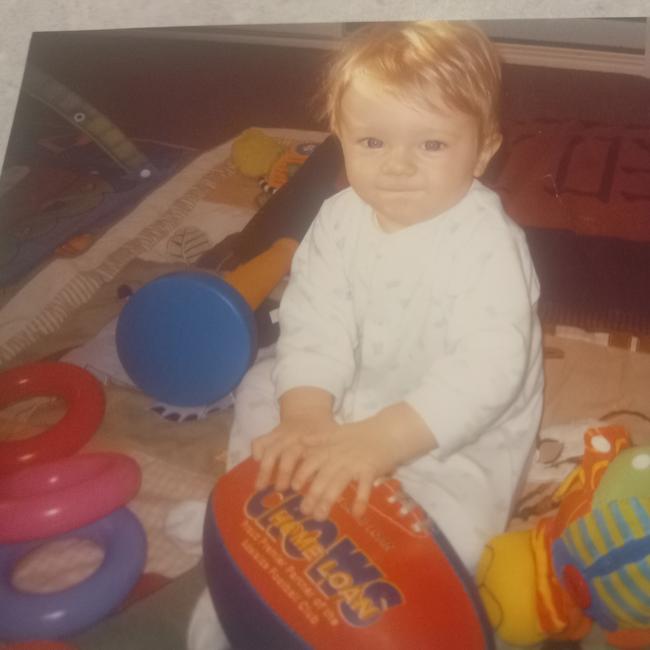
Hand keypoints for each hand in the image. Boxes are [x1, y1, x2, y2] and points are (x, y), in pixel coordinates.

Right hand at [252, 412, 337, 491]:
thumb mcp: (330, 444)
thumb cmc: (323, 434)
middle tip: (280, 489)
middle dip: (283, 472)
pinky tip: (256, 463)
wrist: (309, 413)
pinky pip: (261, 440)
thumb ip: (326, 464)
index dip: (302, 474)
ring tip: (260, 487)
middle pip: (289, 454)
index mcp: (314, 443)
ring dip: (266, 469)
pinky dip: (257, 450)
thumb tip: (321, 488)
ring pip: (272, 450)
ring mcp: (283, 436)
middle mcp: (297, 439)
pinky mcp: (272, 434)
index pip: (309, 458)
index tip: (297, 488)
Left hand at [291, 402, 436, 520]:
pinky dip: (360, 500)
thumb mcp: (337, 432)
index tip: (292, 487)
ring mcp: (354, 463)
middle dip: (311, 495)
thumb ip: (319, 438)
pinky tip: (357, 514)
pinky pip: (364, 487)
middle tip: (304, 511)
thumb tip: (301, 440)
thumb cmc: (361, 434)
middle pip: (322, 477)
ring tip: (320, 516)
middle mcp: (339, 456)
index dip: (301, 474)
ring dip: (327, 501)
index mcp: (330, 447)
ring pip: (337, 483)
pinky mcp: (370, 469)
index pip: (311, 461)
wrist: (388, 431)